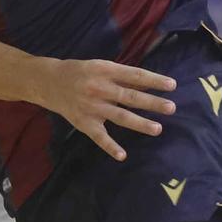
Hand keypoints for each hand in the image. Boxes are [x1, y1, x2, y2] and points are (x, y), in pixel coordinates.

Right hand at [38, 58, 176, 161]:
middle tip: (171, 108)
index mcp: (105, 71)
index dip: (154, 80)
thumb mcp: (100, 66)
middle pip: (130, 97)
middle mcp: (99, 89)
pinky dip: (110, 147)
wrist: (48, 82)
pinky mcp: (85, 123)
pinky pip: (99, 137)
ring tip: (158, 129)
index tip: (172, 85)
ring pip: (120, 117)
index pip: (134, 75)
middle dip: (152, 103)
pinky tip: (122, 156)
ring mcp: (92, 108)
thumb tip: (148, 83)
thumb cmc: (80, 72)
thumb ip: (122, 75)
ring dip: (140, 124)